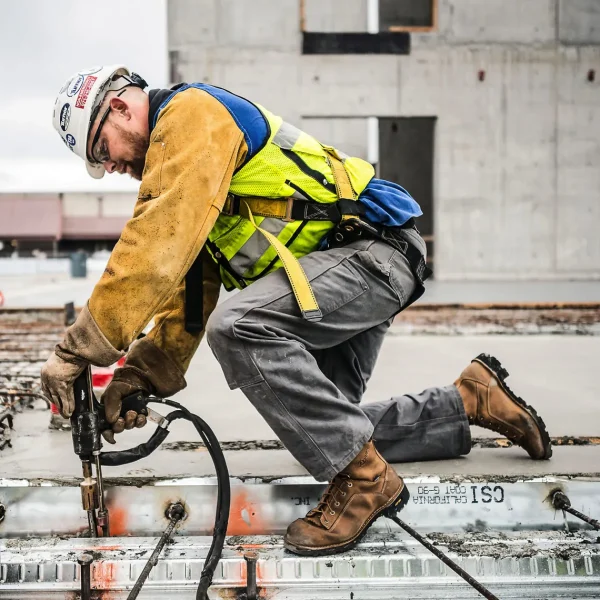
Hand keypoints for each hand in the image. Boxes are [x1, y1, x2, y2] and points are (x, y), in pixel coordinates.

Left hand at [41, 303, 123, 418]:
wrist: (78, 347)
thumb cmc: (77, 351)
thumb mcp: (70, 364)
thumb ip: (69, 371)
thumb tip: (75, 374)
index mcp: (47, 370)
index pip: (47, 387)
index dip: (53, 396)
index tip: (58, 401)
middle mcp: (47, 375)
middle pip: (51, 394)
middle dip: (57, 403)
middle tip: (63, 411)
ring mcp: (52, 380)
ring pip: (57, 397)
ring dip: (63, 407)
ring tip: (68, 414)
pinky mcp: (60, 383)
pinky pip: (64, 397)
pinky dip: (68, 405)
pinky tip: (71, 412)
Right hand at [100, 368, 148, 443]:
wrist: (138, 378)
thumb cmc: (122, 384)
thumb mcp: (113, 392)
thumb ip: (110, 405)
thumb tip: (112, 419)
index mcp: (106, 412)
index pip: (104, 427)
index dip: (107, 434)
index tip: (111, 436)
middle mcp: (116, 415)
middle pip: (117, 429)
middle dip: (120, 426)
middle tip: (123, 419)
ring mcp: (127, 415)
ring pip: (128, 427)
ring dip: (131, 422)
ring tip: (133, 413)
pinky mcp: (138, 414)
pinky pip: (139, 423)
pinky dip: (140, 422)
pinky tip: (141, 416)